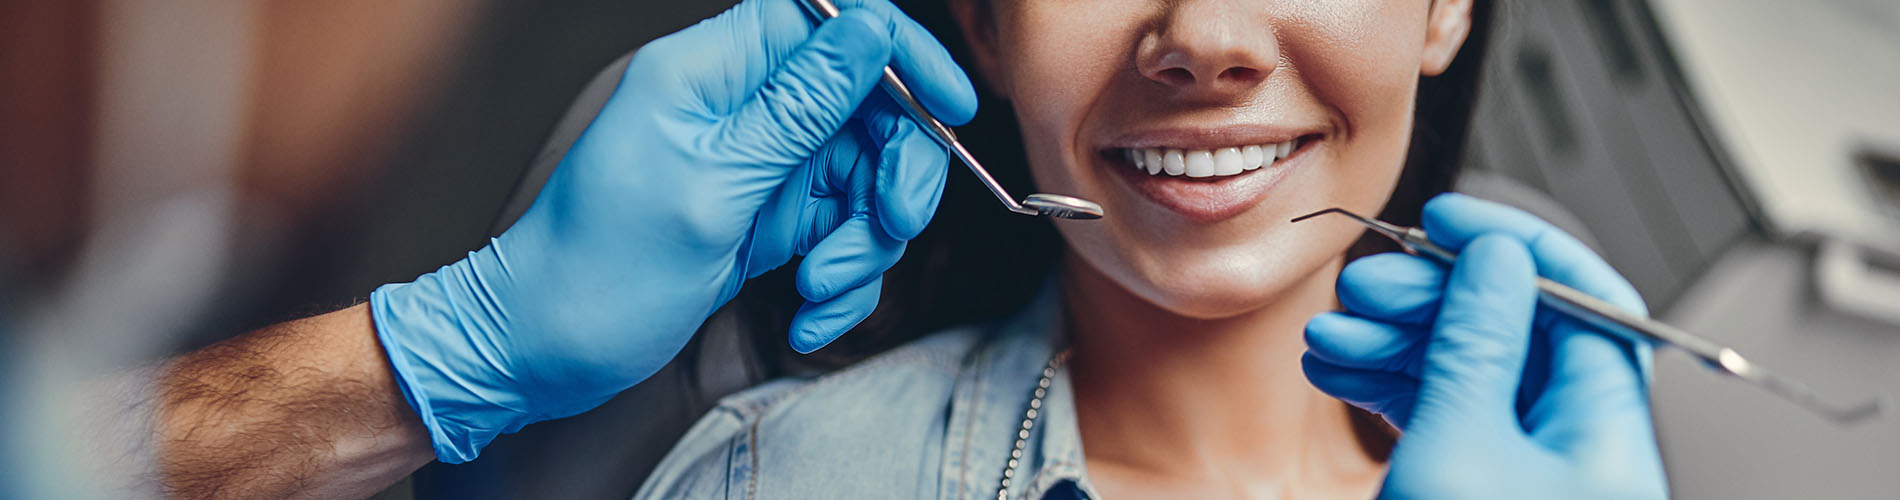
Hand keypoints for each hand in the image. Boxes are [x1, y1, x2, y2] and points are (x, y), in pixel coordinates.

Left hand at [367, 0, 975, 462]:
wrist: (542, 351)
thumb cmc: (598, 270)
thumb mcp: (712, 186)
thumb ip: (799, 106)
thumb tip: (870, 29)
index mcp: (712, 71)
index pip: (829, 19)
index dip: (899, 51)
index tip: (948, 107)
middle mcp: (740, 108)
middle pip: (866, 107)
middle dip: (892, 174)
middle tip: (888, 228)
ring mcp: (757, 165)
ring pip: (861, 179)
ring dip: (863, 244)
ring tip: (819, 289)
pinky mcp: (765, 218)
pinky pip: (838, 232)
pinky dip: (838, 279)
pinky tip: (806, 314)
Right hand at [1302, 194, 1666, 498]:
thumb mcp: (1460, 448)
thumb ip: (1476, 350)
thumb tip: (1495, 262)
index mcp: (1605, 433)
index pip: (1582, 301)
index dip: (1513, 247)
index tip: (1449, 219)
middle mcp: (1576, 447)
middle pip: (1513, 332)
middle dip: (1428, 298)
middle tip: (1365, 285)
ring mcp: (1528, 471)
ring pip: (1467, 374)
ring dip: (1393, 343)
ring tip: (1330, 333)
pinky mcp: (1481, 489)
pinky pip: (1443, 417)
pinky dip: (1391, 388)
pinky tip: (1340, 370)